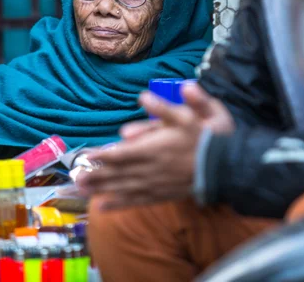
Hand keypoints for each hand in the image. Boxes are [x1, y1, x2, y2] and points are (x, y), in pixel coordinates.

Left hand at [75, 83, 234, 210]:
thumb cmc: (209, 137)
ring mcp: (156, 184)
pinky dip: (119, 204)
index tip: (85, 156)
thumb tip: (143, 96)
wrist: (229, 167)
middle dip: (95, 175)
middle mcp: (152, 169)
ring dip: (101, 190)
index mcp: (155, 148)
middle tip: (74, 178)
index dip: (103, 155)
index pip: (122, 153)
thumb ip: (166, 107)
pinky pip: (137, 201)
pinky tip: (103, 207)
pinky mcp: (162, 194)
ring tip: (81, 191)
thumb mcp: (192, 115)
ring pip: (123, 188)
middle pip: (118, 173)